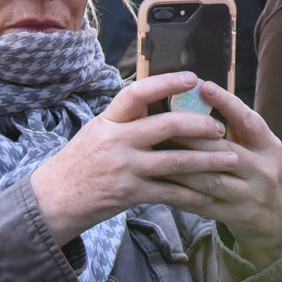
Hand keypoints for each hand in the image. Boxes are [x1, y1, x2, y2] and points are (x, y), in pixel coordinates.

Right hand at [30, 73, 242, 244]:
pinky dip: (191, 193)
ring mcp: (123, 168)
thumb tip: (160, 101)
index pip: (138, 93)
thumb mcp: (96, 132)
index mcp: (108, 121)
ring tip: (231, 158)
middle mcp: (116, 141)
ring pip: (176, 160)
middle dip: (201, 125)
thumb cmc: (77, 164)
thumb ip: (125, 120)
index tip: (193, 78)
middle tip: (221, 127)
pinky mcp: (128, 194)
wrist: (50, 203)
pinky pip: (168, 192)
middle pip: (167, 126)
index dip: (166, 83)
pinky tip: (208, 194)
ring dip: (208, 160)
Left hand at [163, 82, 281, 266]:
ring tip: (155, 153)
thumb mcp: (260, 146)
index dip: (227, 103)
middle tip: (163, 122)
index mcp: (269, 146)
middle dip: (191, 136)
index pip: (248, 120)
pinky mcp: (233, 216)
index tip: (204, 86)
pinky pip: (201, 203)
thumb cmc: (259, 169)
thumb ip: (237, 128)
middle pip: (223, 150)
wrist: (276, 216)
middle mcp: (263, 169)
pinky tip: (160, 183)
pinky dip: (180, 193)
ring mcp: (249, 195)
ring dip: (180, 166)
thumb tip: (201, 95)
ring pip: (209, 179)